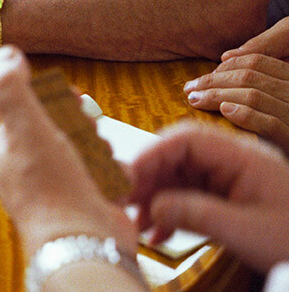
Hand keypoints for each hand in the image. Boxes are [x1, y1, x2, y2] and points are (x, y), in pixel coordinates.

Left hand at [0, 46, 137, 260]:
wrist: (86, 246)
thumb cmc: (53, 191)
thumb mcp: (26, 128)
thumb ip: (12, 89)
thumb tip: (6, 54)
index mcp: (10, 150)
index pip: (30, 110)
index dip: (53, 98)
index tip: (70, 94)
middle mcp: (33, 169)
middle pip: (62, 128)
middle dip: (80, 123)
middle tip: (87, 127)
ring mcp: (62, 188)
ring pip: (86, 149)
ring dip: (97, 148)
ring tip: (98, 157)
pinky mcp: (90, 203)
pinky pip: (106, 176)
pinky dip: (112, 175)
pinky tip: (110, 181)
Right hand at [129, 121, 288, 272]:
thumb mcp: (248, 233)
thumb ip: (199, 215)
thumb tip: (152, 206)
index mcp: (243, 156)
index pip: (187, 139)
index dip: (152, 153)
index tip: (127, 175)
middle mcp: (233, 161)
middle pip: (178, 156)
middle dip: (149, 177)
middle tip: (124, 201)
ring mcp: (230, 179)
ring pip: (180, 176)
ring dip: (155, 197)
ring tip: (138, 222)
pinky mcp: (229, 197)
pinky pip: (189, 195)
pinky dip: (170, 210)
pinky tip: (159, 231)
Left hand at [184, 18, 288, 154]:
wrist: (288, 172)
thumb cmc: (281, 133)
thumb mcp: (276, 100)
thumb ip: (259, 82)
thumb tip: (224, 58)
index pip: (258, 62)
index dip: (228, 65)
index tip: (206, 74)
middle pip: (250, 77)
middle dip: (214, 80)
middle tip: (190, 88)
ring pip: (253, 96)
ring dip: (217, 95)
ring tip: (195, 100)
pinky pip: (269, 123)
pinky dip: (244, 115)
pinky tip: (224, 112)